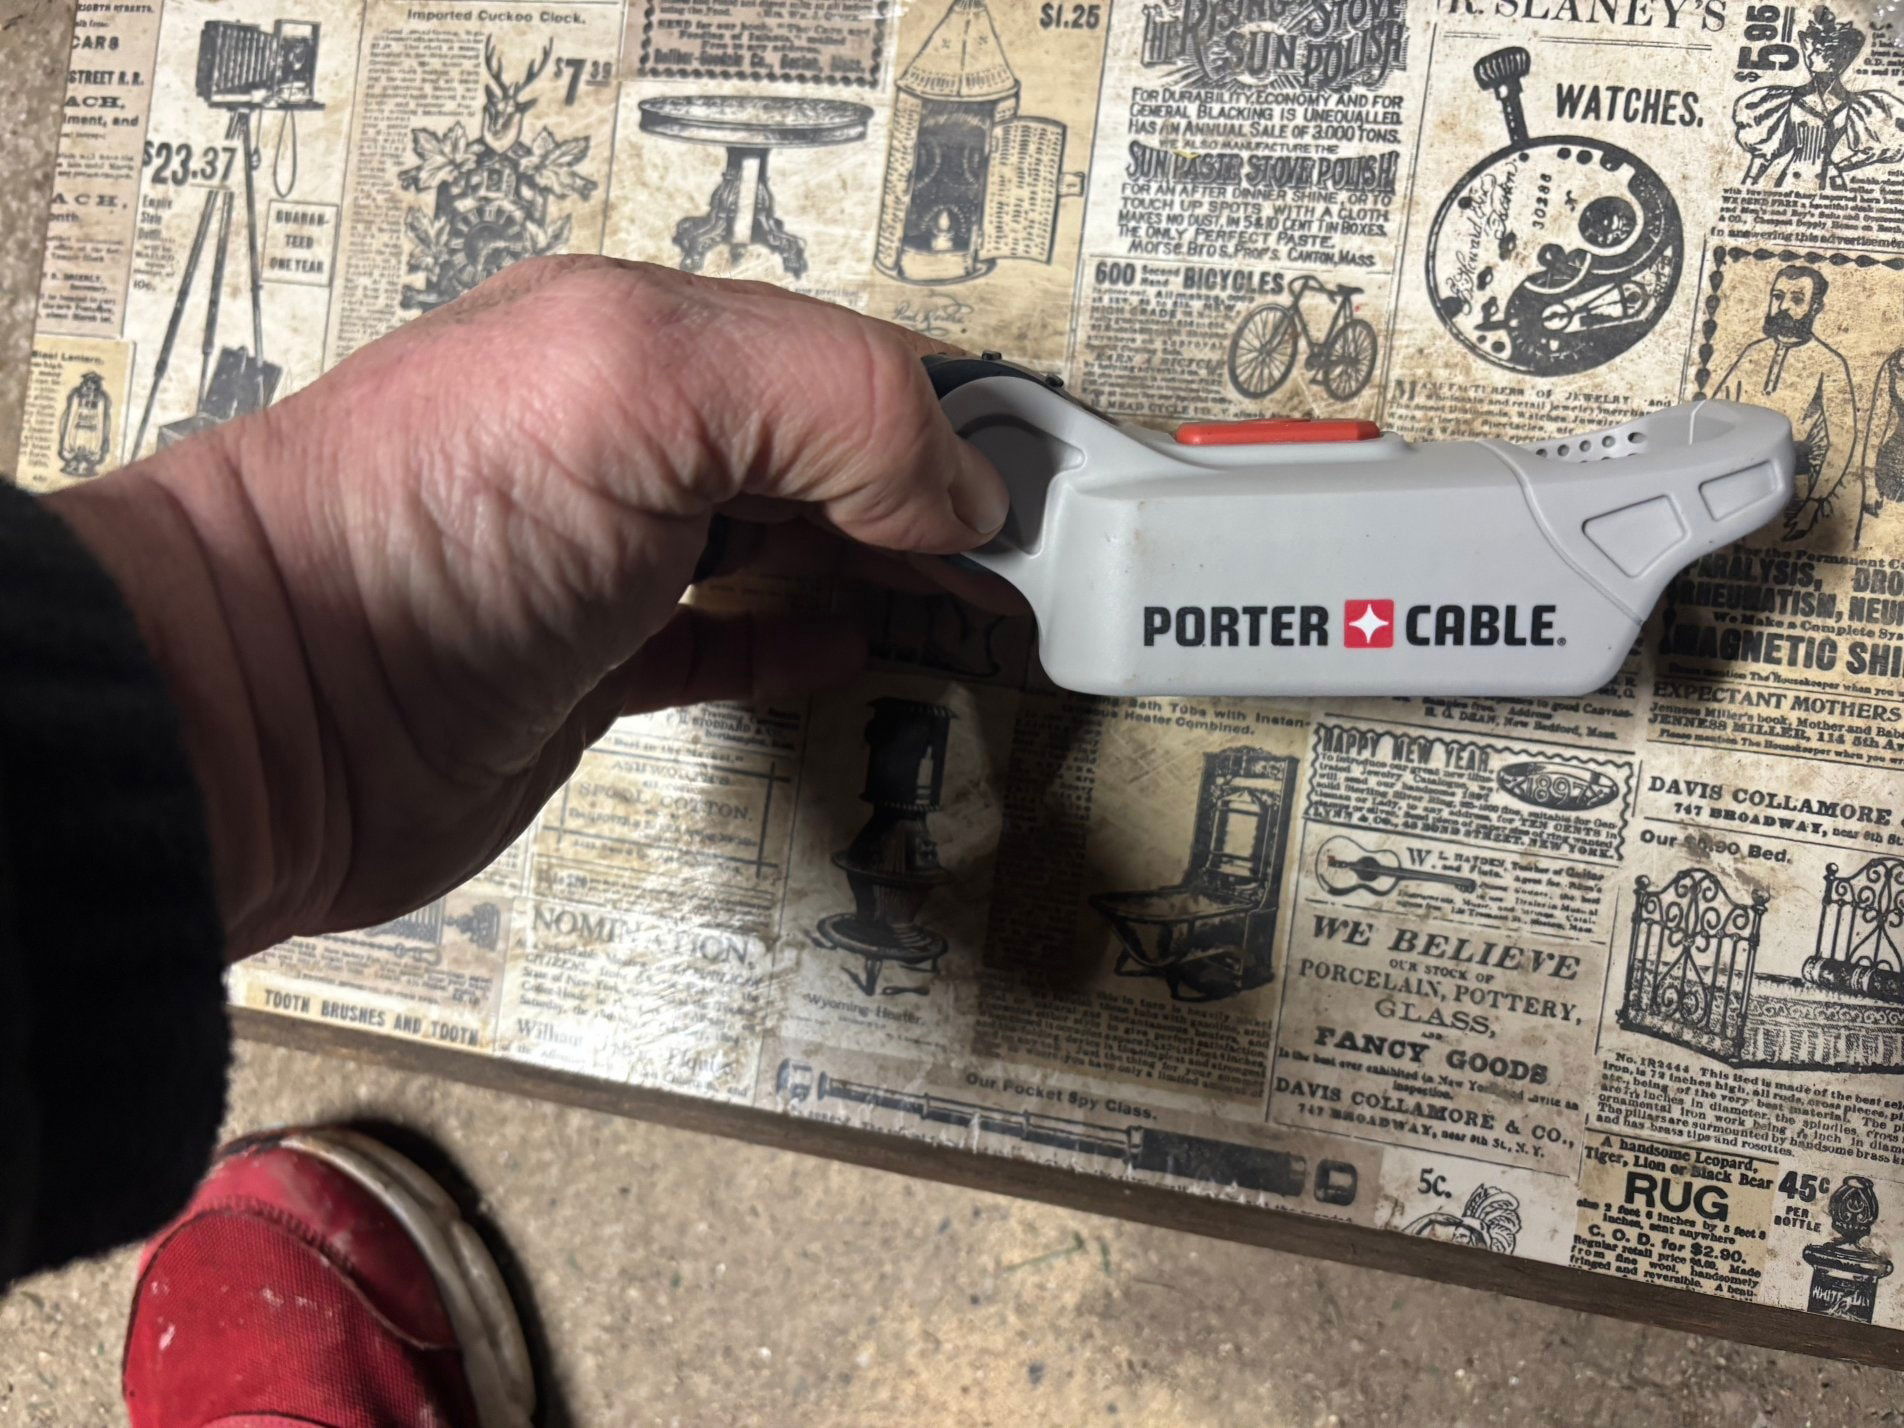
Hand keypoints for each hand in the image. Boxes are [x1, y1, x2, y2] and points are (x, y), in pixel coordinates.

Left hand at [45, 258, 1008, 955]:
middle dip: (945, 486)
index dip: (966, 413)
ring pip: (790, 538)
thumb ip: (829, 397)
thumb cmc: (411, 531)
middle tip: (1049, 542)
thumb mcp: (638, 386)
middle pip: (832, 446)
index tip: (1057, 478)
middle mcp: (625, 437)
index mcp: (640, 336)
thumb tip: (953, 483)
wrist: (270, 712)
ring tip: (978, 586)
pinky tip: (845, 636)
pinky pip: (725, 640)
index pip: (852, 356)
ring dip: (890, 558)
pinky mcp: (588, 670)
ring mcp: (607, 557)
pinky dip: (798, 635)